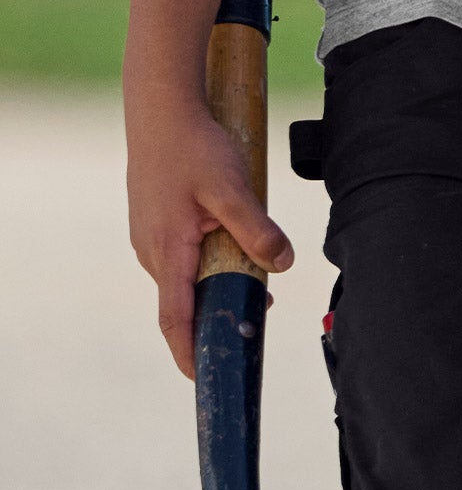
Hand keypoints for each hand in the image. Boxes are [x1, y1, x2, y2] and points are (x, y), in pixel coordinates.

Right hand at [126, 101, 292, 377]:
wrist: (161, 106)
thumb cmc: (194, 144)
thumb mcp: (232, 187)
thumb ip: (257, 228)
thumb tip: (283, 263)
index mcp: (167, 251)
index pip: (175, 321)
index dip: (189, 356)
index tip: (206, 384)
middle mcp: (152, 252)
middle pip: (183, 308)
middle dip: (214, 329)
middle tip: (249, 344)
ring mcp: (151, 241)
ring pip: (185, 286)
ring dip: (216, 298)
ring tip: (256, 301)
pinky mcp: (157, 228)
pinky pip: (183, 266)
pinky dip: (208, 276)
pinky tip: (237, 265)